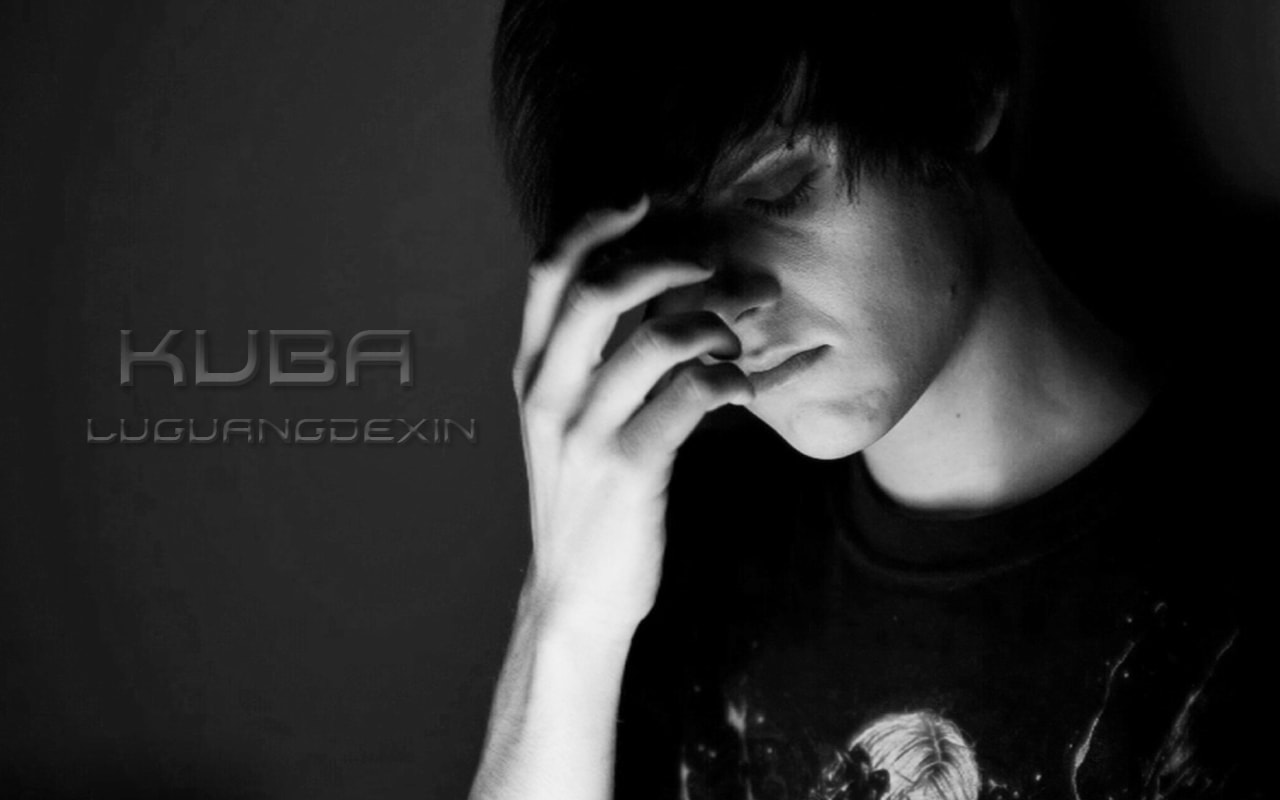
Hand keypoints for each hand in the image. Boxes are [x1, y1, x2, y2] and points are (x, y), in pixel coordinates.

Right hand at [512, 197, 753, 635]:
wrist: (575, 596)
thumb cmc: (587, 501)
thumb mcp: (568, 425)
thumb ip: (591, 363)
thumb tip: (649, 297)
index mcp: (532, 373)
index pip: (548, 272)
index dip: (594, 223)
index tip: (644, 200)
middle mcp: (549, 394)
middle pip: (597, 290)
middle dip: (667, 259)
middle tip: (719, 260)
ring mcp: (585, 432)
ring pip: (652, 341)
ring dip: (714, 321)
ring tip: (745, 328)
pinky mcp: (628, 469)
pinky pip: (687, 398)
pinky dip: (726, 377)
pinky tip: (742, 385)